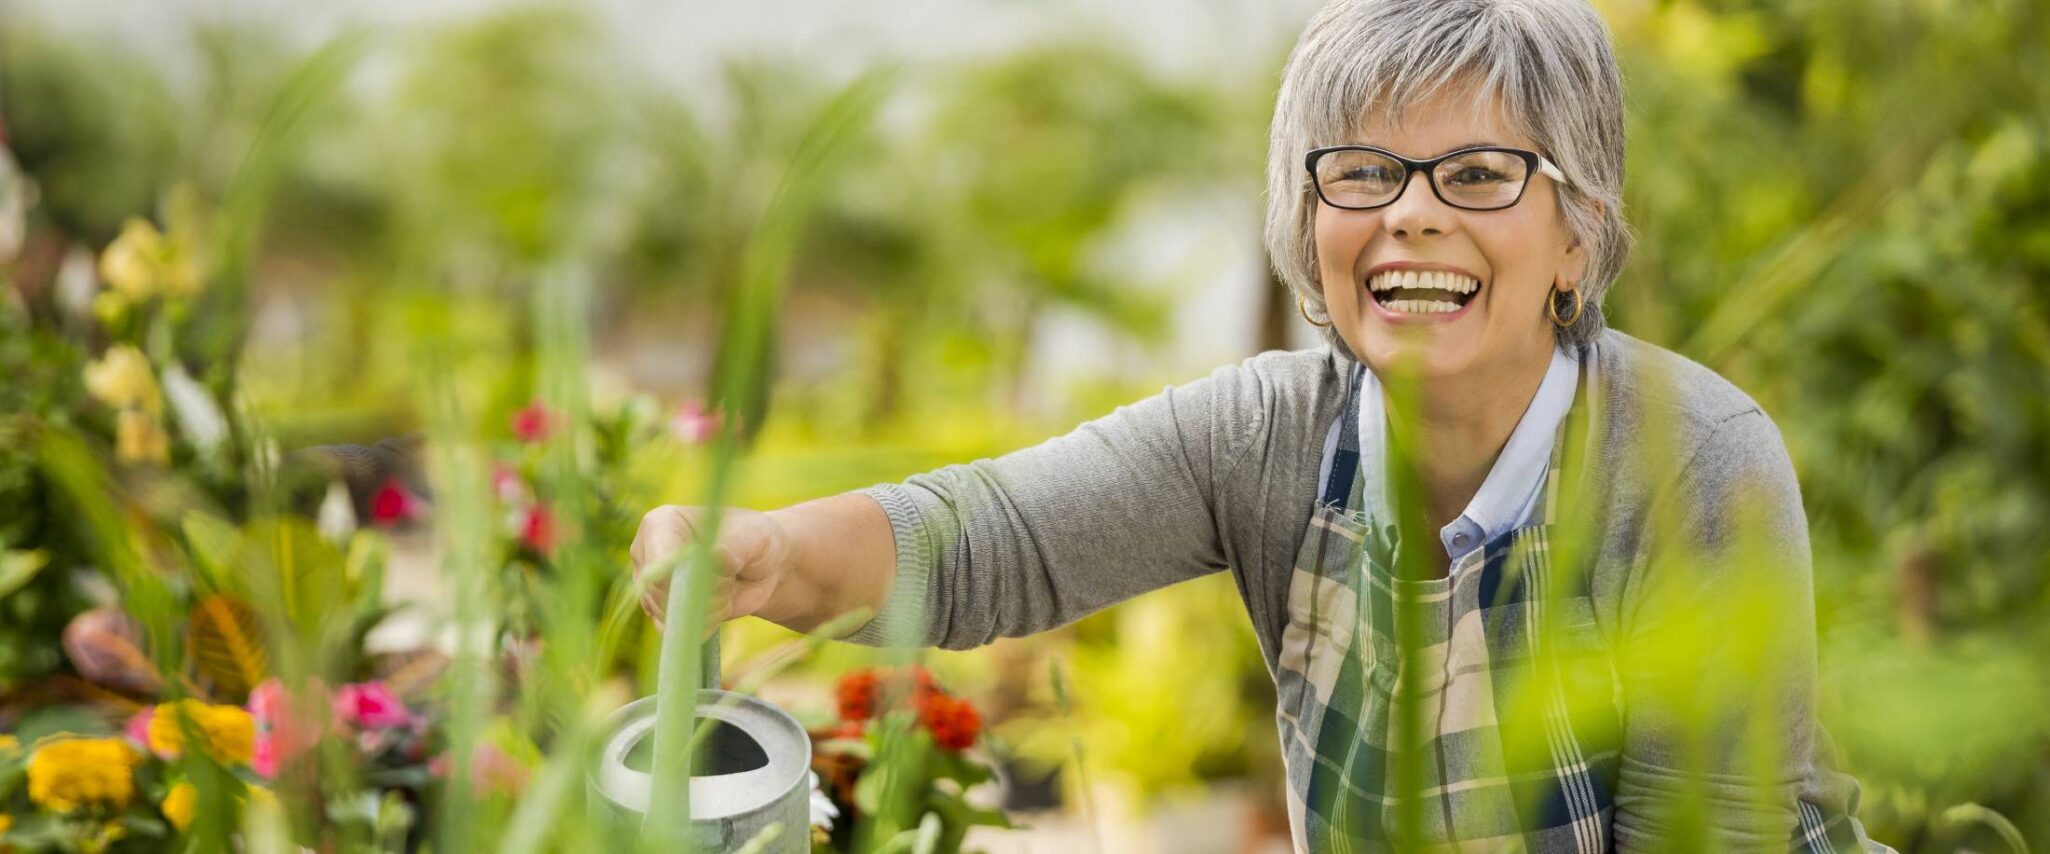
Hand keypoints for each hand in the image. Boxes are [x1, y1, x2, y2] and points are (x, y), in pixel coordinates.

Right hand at [630, 506, 790, 628]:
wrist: (756, 566)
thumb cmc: (752, 540)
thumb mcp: (752, 537)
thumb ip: (734, 546)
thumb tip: (717, 557)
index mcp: (661, 524)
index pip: (657, 560)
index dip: (685, 577)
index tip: (720, 575)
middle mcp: (647, 554)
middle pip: (660, 592)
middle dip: (703, 594)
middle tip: (731, 578)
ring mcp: (651, 584)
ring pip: (670, 613)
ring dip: (708, 609)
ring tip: (727, 588)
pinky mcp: (660, 609)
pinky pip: (674, 629)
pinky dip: (704, 623)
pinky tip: (720, 605)